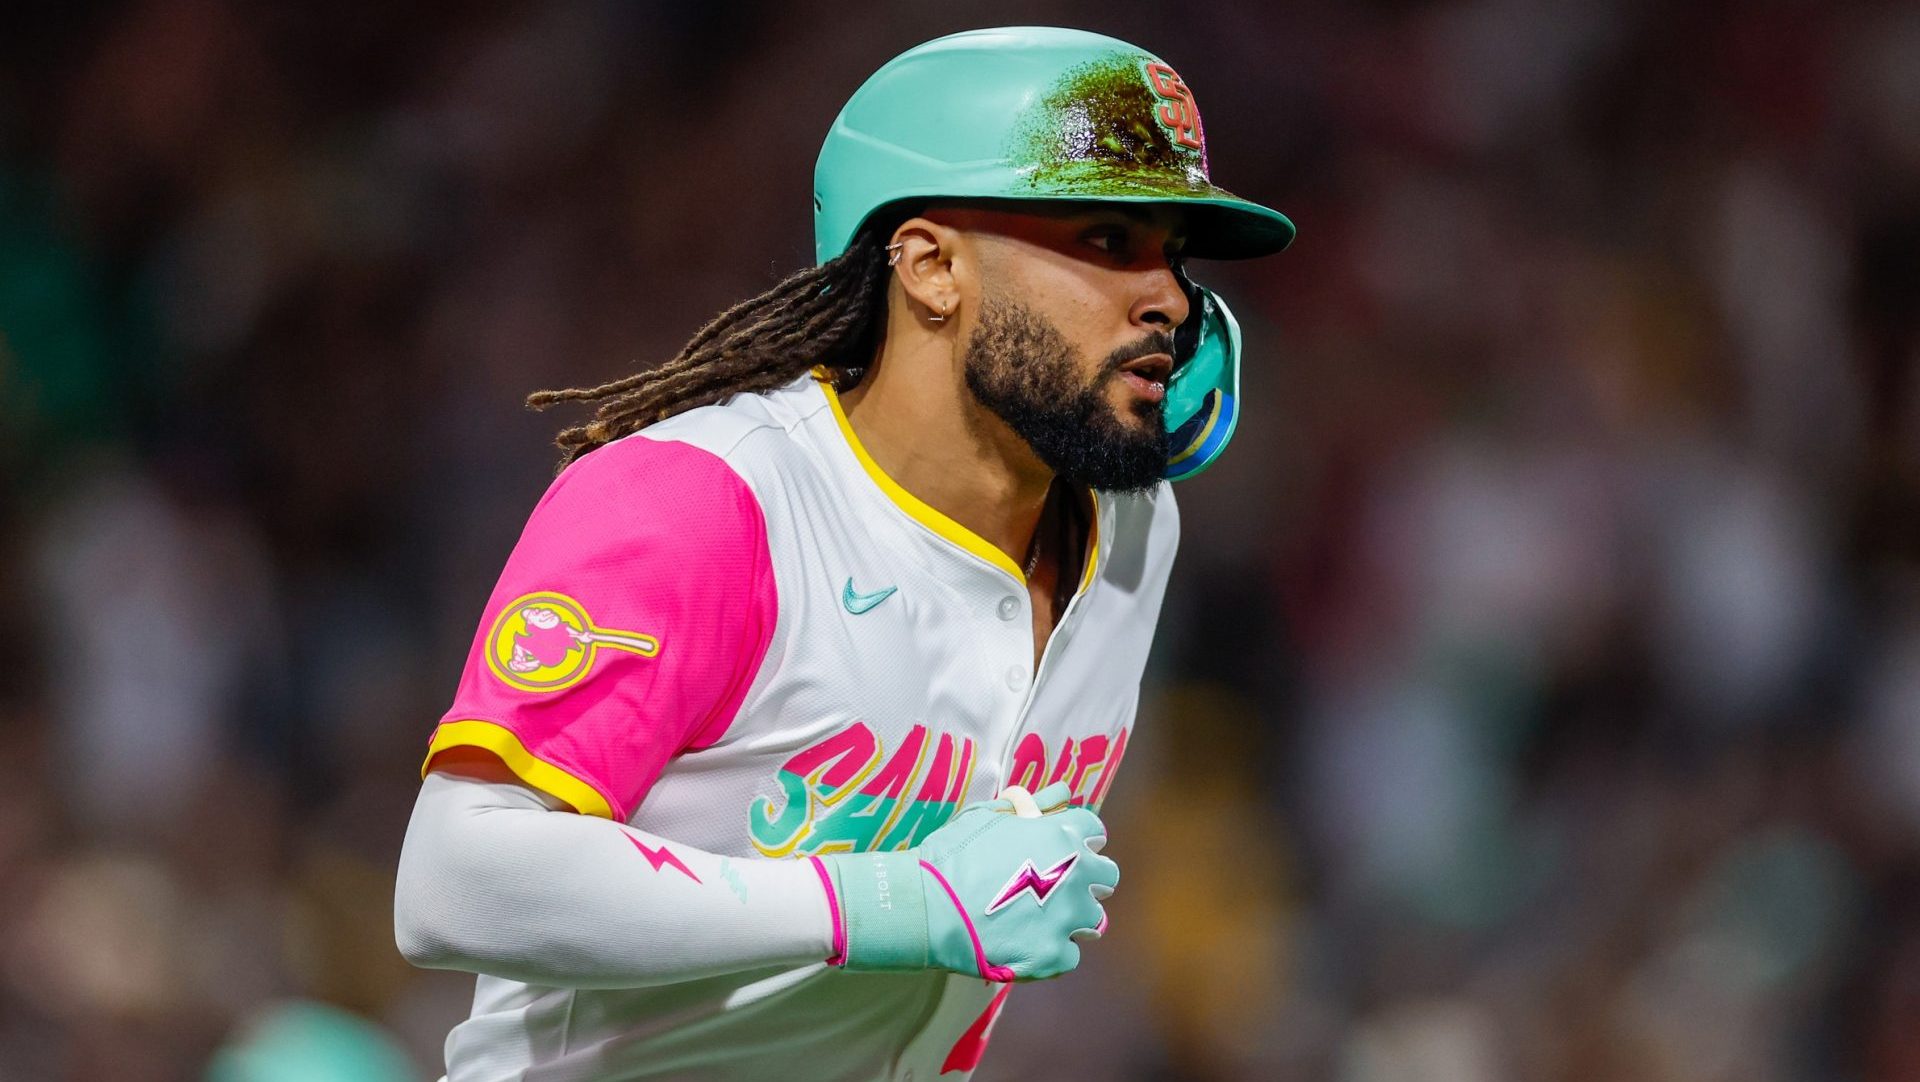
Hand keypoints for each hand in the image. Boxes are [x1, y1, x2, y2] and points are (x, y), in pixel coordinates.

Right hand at [815, 781, 1116, 980]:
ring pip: (1093, 920)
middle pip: (1106, 878)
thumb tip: (1061, 792)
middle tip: (1057, 889)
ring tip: (1040, 921)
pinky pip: (1070, 955)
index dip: (1079, 842)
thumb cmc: (953, 855)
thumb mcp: (988, 817)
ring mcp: (1068, 917)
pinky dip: (1052, 952)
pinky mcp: (1054, 954)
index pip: (1095, 834)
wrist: (926, 905)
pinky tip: (1026, 945)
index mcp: (1062, 836)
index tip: (1063, 851)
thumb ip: (1031, 805)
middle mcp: (1076, 874)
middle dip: (1087, 882)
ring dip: (1073, 919)